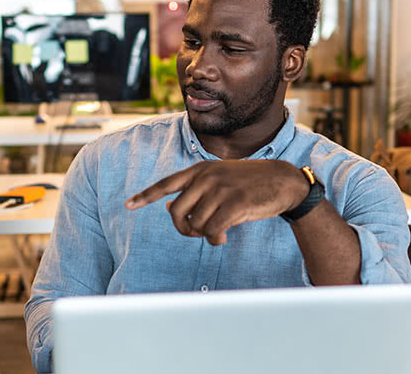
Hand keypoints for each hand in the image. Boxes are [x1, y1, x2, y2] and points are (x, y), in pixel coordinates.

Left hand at [125, 160, 310, 244]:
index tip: (128, 205)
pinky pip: (213, 231)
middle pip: (177, 212)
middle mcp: (206, 177)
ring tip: (217, 234)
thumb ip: (195, 191)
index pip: (166, 184)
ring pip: (195, 224)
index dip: (146, 196)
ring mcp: (220, 189)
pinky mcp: (235, 203)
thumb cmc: (248, 184)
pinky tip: (223, 239)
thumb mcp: (220, 181)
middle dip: (183, 229)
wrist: (283, 181)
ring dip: (204, 235)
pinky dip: (215, 240)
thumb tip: (170, 207)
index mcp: (200, 170)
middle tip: (197, 234)